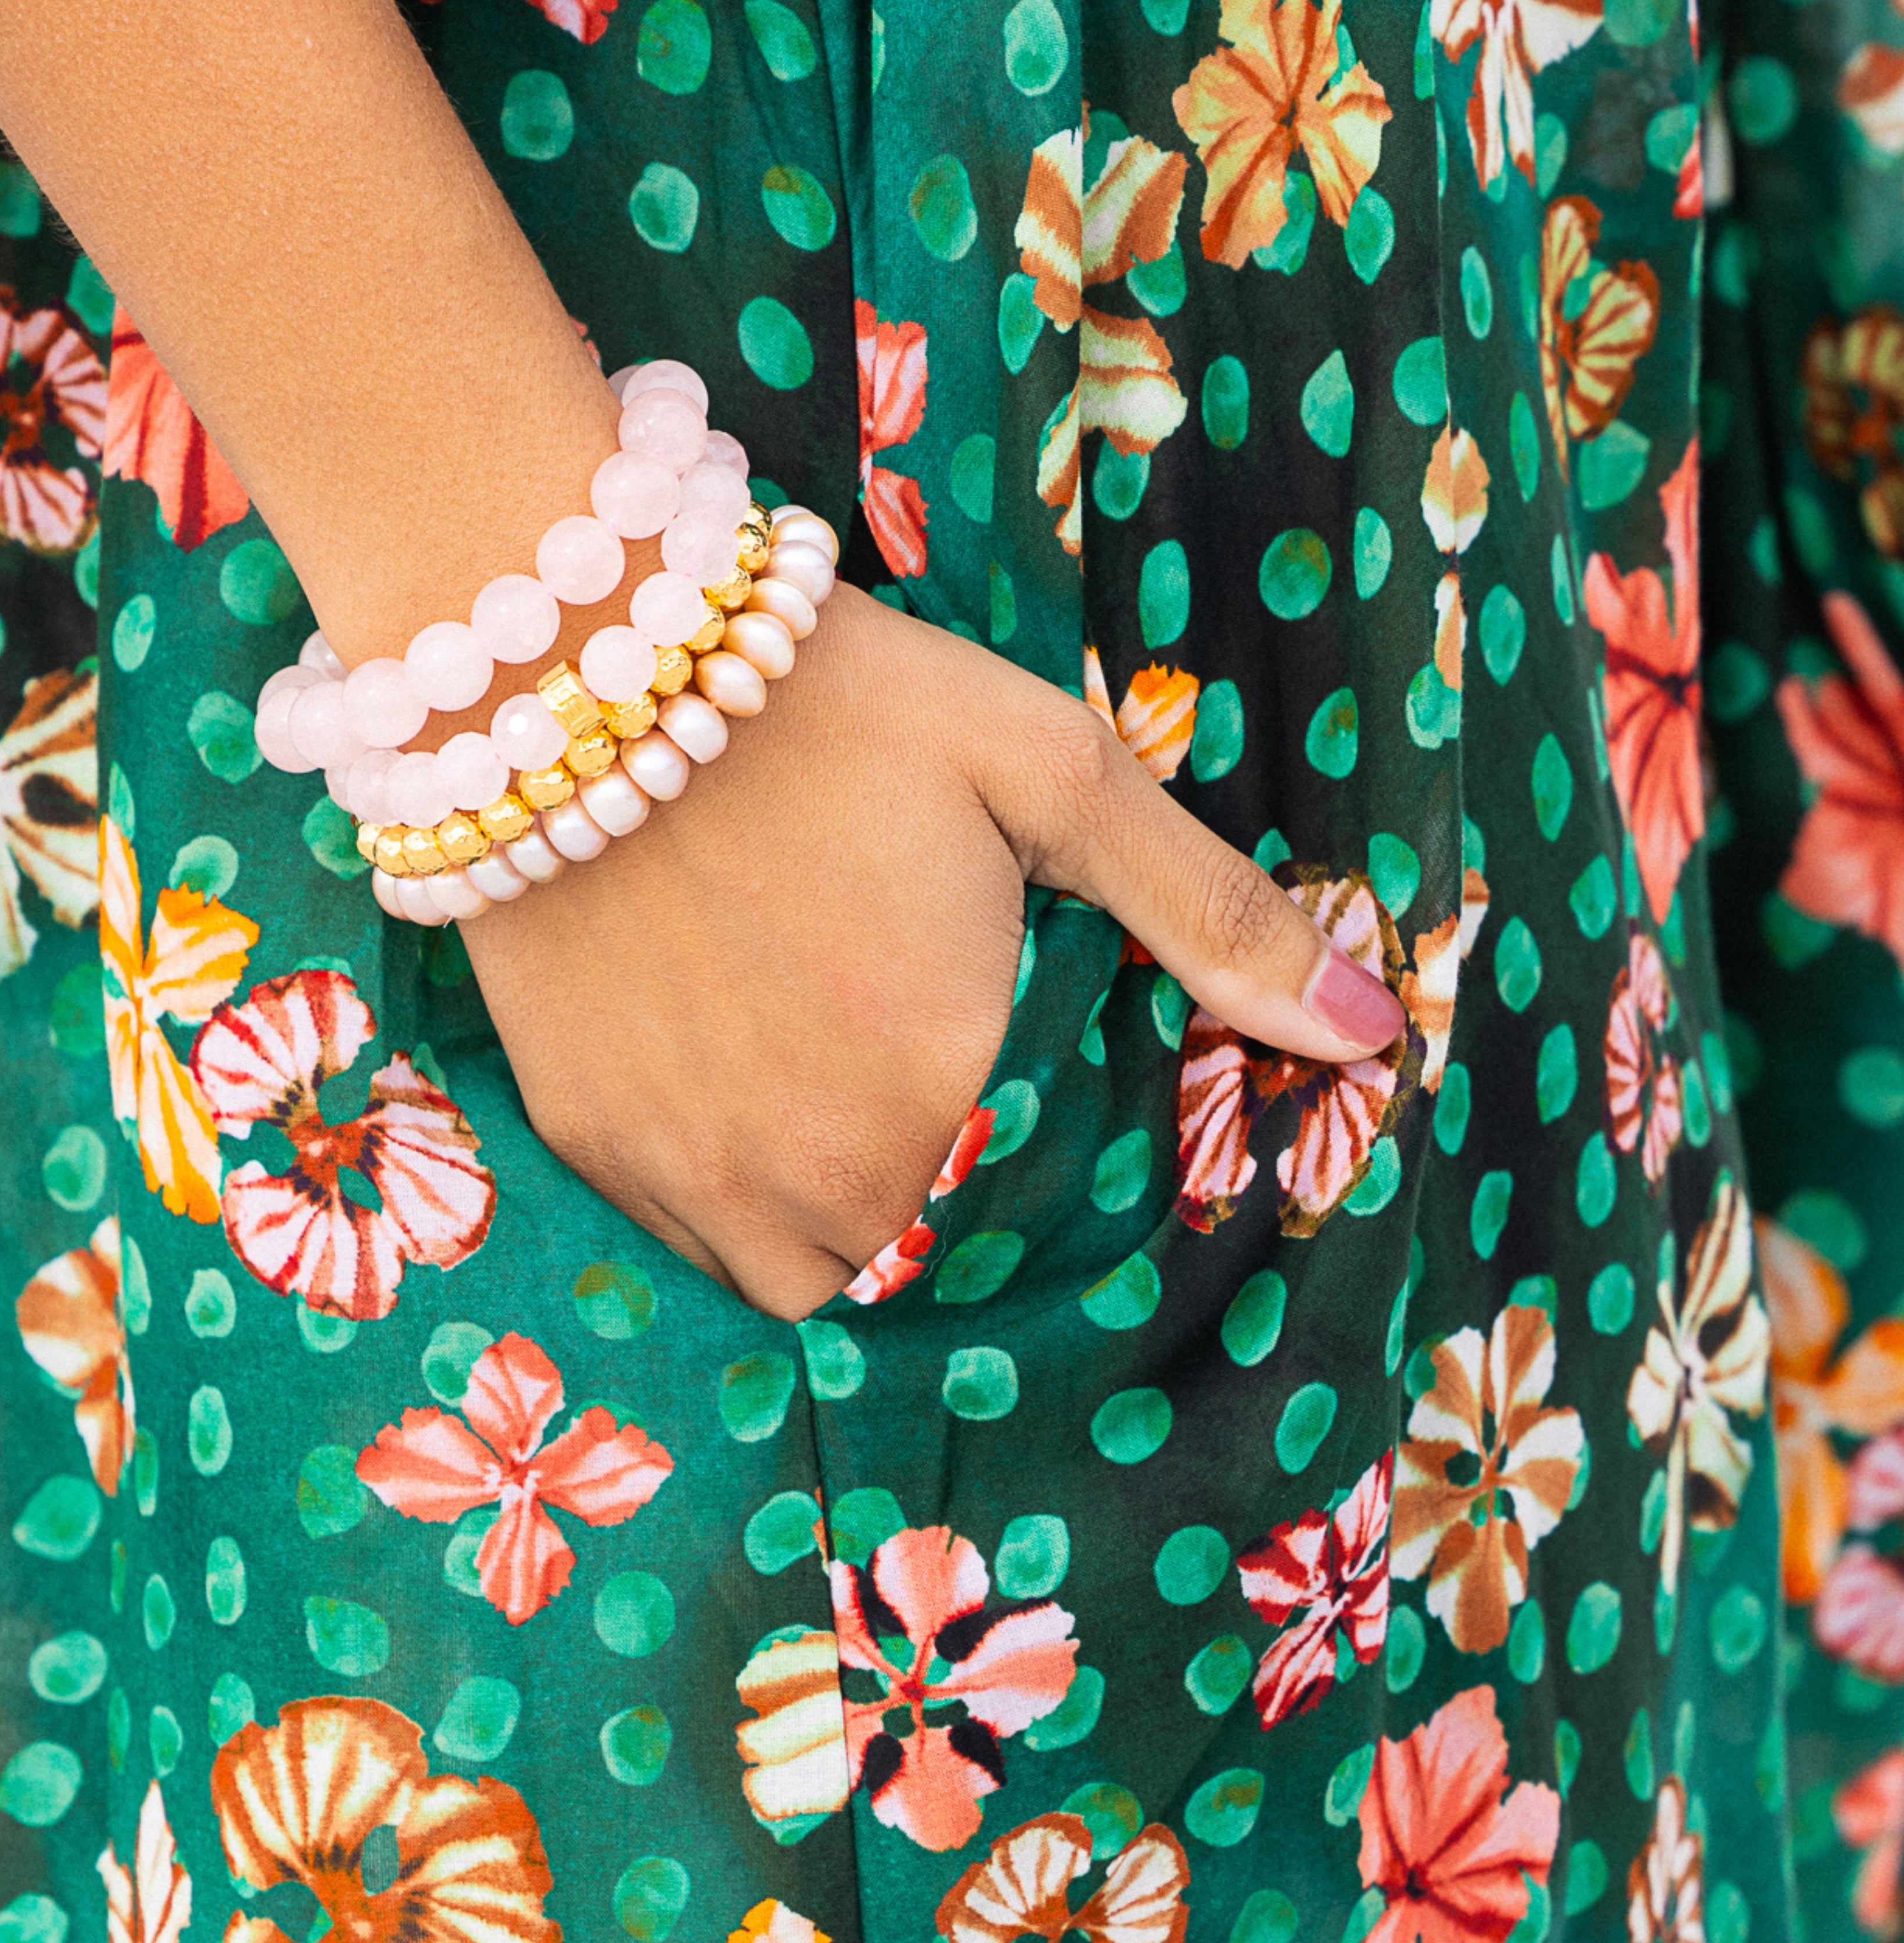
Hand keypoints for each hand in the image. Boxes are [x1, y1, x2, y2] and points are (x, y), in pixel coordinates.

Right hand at [462, 583, 1410, 1318]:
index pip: (1063, 1216)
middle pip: (940, 1261)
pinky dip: (751, 1202)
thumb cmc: (832, 703)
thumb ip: (1207, 911)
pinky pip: (703, 1244)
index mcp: (946, 1088)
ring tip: (870, 1099)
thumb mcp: (1047, 768)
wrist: (568, 661)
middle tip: (959, 1082)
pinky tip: (763, 1090)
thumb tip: (1374, 1033)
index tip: (1062, 1096)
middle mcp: (818, 1170)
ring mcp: (690, 1174)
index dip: (1078, 1172)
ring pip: (819, 1281)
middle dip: (973, 1199)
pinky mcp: (591, 1146)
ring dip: (866, 1221)